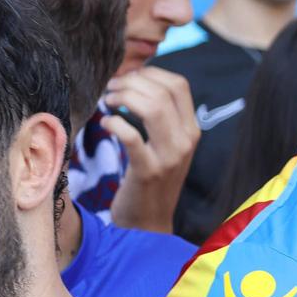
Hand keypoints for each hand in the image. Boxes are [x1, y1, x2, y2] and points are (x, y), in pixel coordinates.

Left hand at [105, 66, 199, 233]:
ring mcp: (170, 156)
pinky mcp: (148, 171)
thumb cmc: (149, 178)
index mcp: (191, 129)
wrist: (148, 222)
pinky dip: (115, 124)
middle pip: (163, 92)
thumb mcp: (162, 145)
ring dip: (124, 98)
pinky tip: (105, 123)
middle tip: (110, 88)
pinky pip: (132, 137)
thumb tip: (133, 81)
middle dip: (131, 83)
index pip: (179, 84)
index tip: (126, 77)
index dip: (149, 74)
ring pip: (152, 109)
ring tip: (106, 102)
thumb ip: (157, 117)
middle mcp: (187, 140)